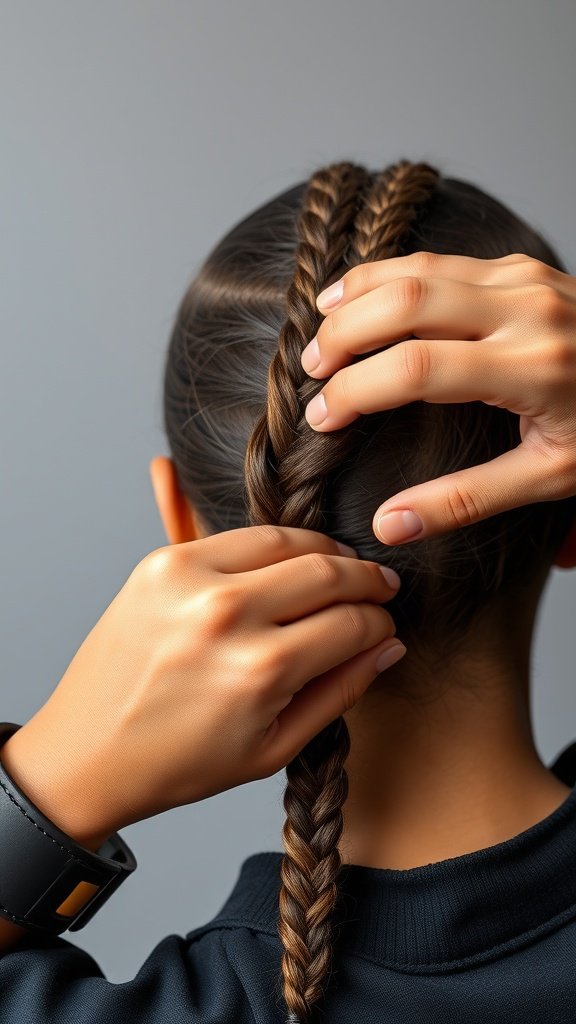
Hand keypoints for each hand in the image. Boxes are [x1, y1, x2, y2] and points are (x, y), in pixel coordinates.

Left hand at [0, 527, 403, 844]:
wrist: (86, 752)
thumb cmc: (178, 762)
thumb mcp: (274, 748)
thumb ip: (340, 692)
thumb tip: (388, 647)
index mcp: (260, 670)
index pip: (352, 623)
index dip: (381, 623)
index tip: (386, 625)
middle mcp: (226, 615)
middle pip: (328, 570)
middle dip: (366, 578)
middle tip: (379, 586)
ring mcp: (189, 579)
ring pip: (286, 539)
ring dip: (324, 550)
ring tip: (340, 567)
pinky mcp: (161, 561)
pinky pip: (236, 537)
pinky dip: (271, 546)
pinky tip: (287, 563)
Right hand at [301, 252, 575, 543]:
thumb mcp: (550, 478)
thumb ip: (466, 500)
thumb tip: (390, 526)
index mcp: (532, 369)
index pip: (417, 370)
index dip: (356, 392)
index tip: (322, 417)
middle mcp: (526, 312)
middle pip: (407, 302)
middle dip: (345, 333)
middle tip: (310, 368)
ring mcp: (525, 279)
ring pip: (419, 268)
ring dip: (360, 294)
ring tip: (320, 326)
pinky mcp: (522, 266)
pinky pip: (441, 259)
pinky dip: (392, 274)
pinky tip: (362, 295)